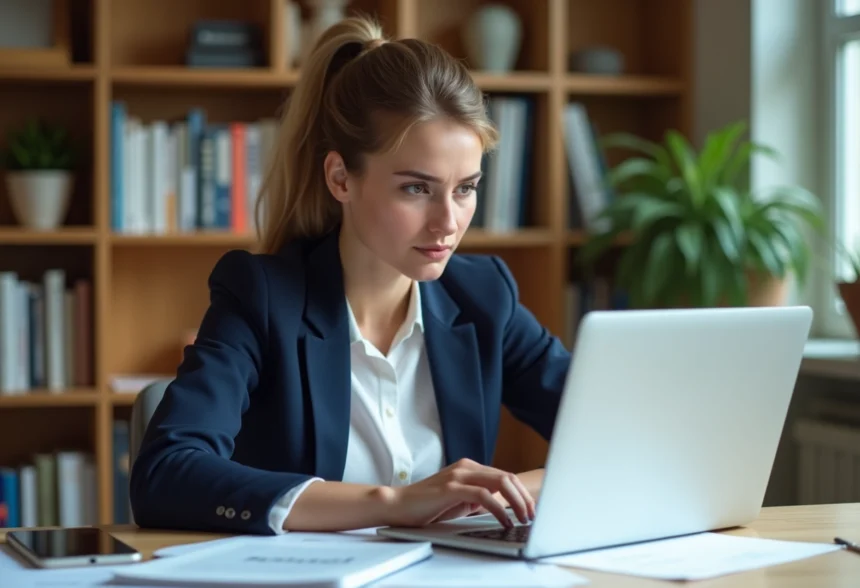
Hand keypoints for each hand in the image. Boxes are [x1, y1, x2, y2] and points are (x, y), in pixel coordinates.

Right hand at [385, 458, 535, 528]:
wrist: (398, 505)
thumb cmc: (427, 505)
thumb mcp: (459, 501)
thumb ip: (478, 499)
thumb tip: (502, 506)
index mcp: (469, 468)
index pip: (505, 476)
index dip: (522, 493)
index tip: (531, 510)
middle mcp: (466, 467)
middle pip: (507, 477)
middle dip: (525, 497)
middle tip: (532, 516)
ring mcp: (459, 475)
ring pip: (500, 482)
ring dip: (517, 502)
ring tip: (523, 519)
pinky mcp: (451, 488)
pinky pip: (484, 495)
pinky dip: (498, 508)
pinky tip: (504, 520)